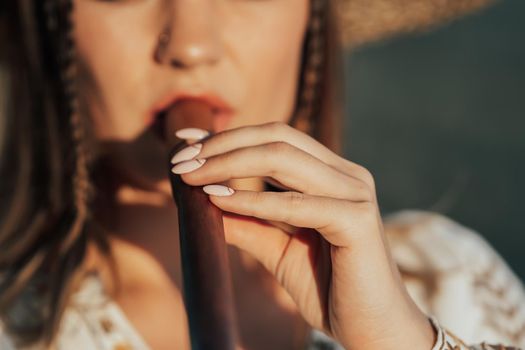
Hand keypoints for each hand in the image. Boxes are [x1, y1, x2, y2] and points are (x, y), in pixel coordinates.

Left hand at [170, 122, 435, 348]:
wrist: (371, 330)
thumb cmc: (329, 287)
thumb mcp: (277, 249)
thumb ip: (248, 222)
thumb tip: (204, 200)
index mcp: (332, 175)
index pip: (277, 137)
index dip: (229, 136)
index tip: (186, 141)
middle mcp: (347, 175)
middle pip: (278, 137)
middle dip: (223, 145)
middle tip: (180, 161)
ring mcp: (355, 193)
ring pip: (283, 159)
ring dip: (229, 163)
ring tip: (190, 175)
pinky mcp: (357, 220)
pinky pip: (295, 203)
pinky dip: (253, 199)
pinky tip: (219, 199)